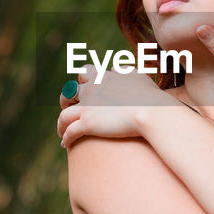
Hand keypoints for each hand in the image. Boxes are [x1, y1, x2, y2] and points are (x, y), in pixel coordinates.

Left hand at [57, 63, 175, 148]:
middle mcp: (92, 89)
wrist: (152, 112)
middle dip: (65, 101)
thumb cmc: (150, 97)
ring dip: (61, 124)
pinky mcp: (88, 124)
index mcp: (103, 77)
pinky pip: (70, 132)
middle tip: (68, 109)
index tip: (84, 87)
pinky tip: (66, 145)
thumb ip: (125, 71)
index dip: (82, 80)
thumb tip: (117, 69)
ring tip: (62, 132)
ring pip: (64, 115)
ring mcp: (88, 107)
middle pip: (68, 92)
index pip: (85, 72)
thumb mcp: (137, 76)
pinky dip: (66, 138)